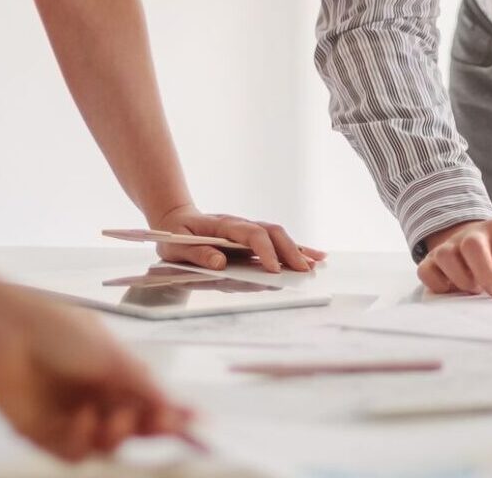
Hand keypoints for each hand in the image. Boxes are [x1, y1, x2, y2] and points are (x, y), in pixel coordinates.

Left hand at [0, 305, 193, 461]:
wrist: (6, 331)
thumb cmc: (60, 332)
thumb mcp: (115, 357)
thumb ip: (148, 388)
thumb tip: (186, 410)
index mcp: (116, 378)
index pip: (152, 405)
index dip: (173, 416)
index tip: (195, 424)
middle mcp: (96, 400)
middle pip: (135, 429)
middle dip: (152, 428)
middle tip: (163, 423)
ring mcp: (71, 418)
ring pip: (107, 445)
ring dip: (119, 435)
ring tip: (118, 417)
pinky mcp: (42, 433)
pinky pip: (73, 451)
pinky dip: (84, 440)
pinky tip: (84, 418)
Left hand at [151, 204, 325, 272]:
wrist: (176, 220)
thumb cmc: (175, 236)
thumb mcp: (175, 247)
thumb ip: (196, 254)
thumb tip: (219, 263)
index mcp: (222, 225)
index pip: (251, 234)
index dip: (264, 251)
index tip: (274, 270)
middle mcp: (240, 224)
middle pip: (272, 232)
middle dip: (289, 251)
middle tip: (303, 271)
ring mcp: (248, 229)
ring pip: (278, 236)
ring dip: (297, 250)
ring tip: (317, 264)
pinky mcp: (253, 238)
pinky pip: (277, 242)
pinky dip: (296, 249)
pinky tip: (313, 256)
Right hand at [416, 217, 491, 302]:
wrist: (482, 240)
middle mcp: (474, 234)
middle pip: (473, 247)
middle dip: (486, 274)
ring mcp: (451, 246)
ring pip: (445, 256)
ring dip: (461, 278)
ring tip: (475, 290)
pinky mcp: (432, 260)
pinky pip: (426, 271)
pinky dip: (437, 284)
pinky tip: (453, 291)